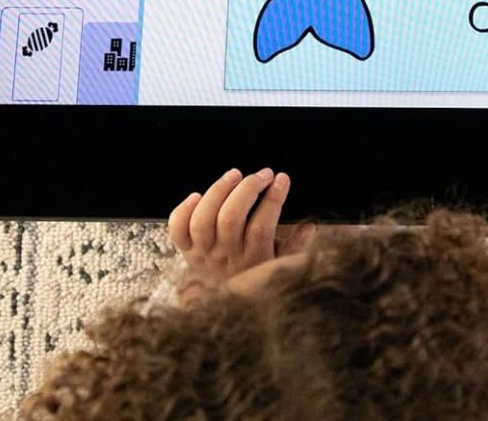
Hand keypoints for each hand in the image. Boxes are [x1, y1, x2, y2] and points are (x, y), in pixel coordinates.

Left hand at [167, 167, 316, 293]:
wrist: (223, 312)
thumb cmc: (254, 284)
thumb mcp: (279, 269)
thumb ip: (294, 249)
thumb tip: (309, 227)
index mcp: (252, 261)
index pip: (262, 226)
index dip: (273, 199)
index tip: (282, 180)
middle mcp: (225, 256)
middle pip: (230, 217)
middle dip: (247, 188)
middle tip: (263, 174)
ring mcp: (203, 254)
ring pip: (204, 219)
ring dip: (218, 191)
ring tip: (235, 175)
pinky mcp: (186, 251)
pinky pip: (178, 230)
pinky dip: (183, 209)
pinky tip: (197, 195)